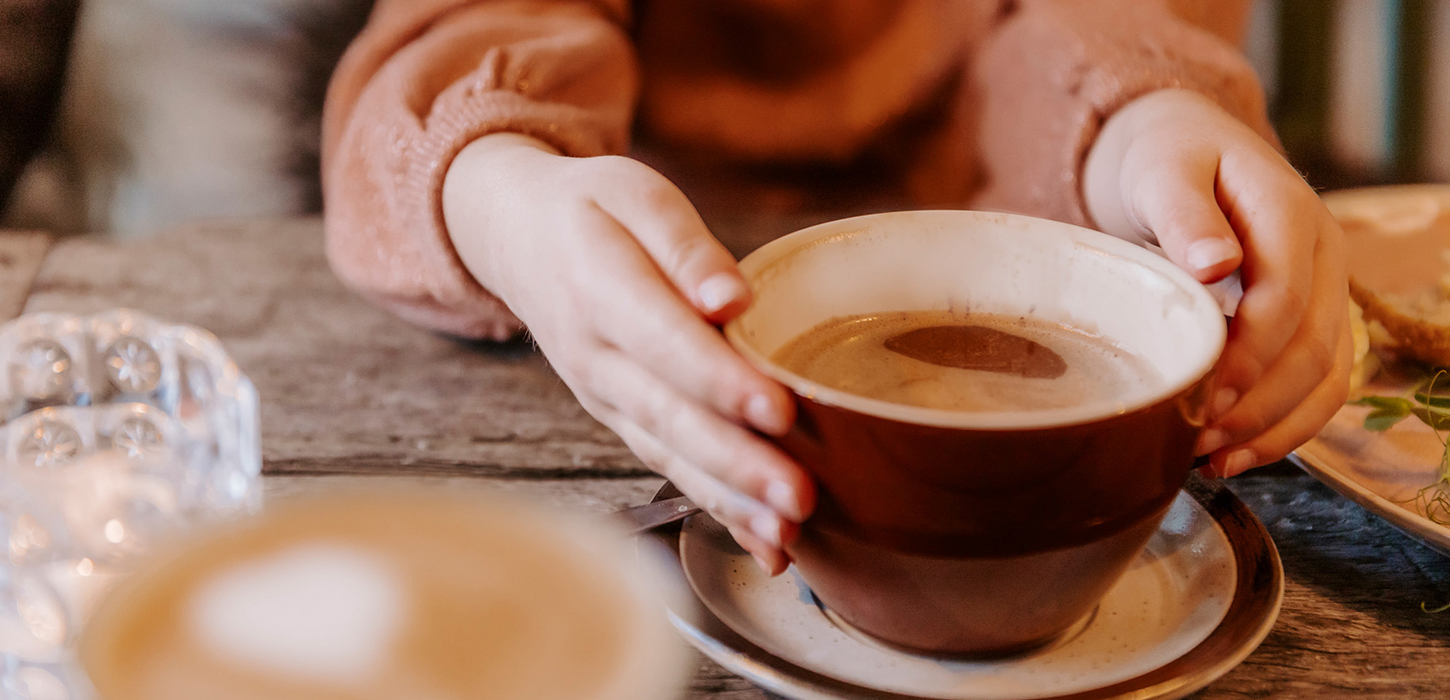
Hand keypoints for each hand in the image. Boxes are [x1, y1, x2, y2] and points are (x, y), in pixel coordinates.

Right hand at [442, 133, 813, 572]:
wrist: (517, 237)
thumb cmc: (592, 209)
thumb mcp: (637, 197)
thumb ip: (687, 248)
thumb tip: (732, 299)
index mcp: (600, 287)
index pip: (666, 341)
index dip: (721, 380)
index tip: (778, 409)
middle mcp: (596, 356)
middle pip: (670, 416)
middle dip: (737, 463)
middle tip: (798, 497)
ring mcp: (604, 395)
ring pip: (669, 455)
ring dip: (730, 501)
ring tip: (788, 535)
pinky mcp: (620, 417)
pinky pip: (668, 466)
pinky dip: (716, 508)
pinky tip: (763, 541)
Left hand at [1084, 89, 1350, 477]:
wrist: (1183, 147)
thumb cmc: (1166, 159)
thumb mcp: (1162, 170)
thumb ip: (1184, 214)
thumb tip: (1216, 264)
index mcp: (1291, 213)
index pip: (1286, 296)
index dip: (1248, 354)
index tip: (1199, 393)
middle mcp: (1323, 255)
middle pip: (1312, 347)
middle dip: (1256, 404)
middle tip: (1195, 439)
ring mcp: (1325, 291)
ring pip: (1326, 377)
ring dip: (1273, 428)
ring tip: (1211, 461)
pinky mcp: (1311, 321)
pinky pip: (1319, 386)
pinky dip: (1283, 428)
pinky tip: (1236, 456)